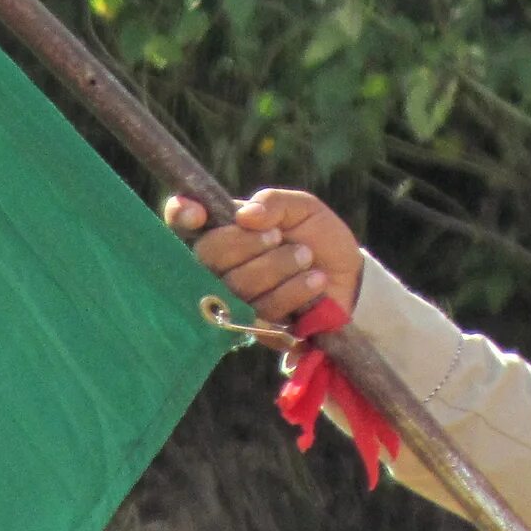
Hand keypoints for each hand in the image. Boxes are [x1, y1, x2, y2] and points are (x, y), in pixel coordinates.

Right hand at [164, 188, 365, 325]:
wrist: (349, 278)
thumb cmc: (317, 237)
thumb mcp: (303, 209)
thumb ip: (274, 203)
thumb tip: (245, 216)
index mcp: (224, 228)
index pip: (182, 220)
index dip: (181, 214)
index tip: (198, 213)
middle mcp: (218, 264)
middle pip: (206, 255)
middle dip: (243, 243)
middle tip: (277, 236)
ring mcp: (232, 298)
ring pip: (234, 285)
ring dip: (275, 267)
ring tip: (305, 255)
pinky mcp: (253, 327)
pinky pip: (260, 312)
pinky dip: (291, 292)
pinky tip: (315, 281)